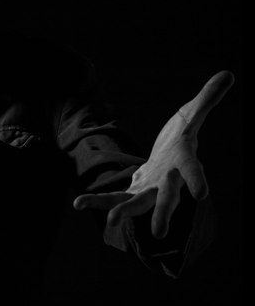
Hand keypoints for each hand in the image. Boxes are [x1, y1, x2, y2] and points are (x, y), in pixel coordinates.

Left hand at [73, 70, 234, 237]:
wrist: (170, 158)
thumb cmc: (183, 136)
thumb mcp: (192, 113)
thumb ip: (207, 97)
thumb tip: (228, 74)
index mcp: (183, 162)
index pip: (193, 170)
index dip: (197, 179)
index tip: (202, 194)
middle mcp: (168, 181)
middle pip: (167, 199)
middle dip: (163, 213)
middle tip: (159, 232)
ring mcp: (150, 189)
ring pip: (136, 204)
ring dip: (123, 212)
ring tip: (111, 221)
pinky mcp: (133, 190)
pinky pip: (115, 197)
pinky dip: (97, 201)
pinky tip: (77, 204)